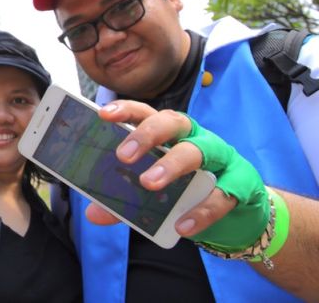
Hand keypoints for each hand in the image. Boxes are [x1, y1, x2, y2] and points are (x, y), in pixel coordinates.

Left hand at [84, 101, 263, 246]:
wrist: (238, 214)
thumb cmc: (188, 192)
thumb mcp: (152, 196)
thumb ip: (123, 203)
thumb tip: (93, 213)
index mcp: (169, 134)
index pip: (146, 113)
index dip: (126, 110)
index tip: (103, 115)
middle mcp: (195, 137)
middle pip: (173, 122)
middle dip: (147, 134)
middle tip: (123, 155)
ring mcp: (221, 157)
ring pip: (199, 150)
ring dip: (172, 165)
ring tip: (149, 183)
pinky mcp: (241, 183)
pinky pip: (222, 194)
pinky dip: (201, 210)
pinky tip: (181, 225)